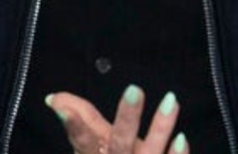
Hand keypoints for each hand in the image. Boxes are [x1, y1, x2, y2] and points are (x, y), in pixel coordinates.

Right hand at [45, 85, 188, 153]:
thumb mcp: (95, 147)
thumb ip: (83, 120)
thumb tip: (55, 98)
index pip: (84, 142)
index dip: (76, 127)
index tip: (64, 110)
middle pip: (120, 143)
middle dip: (127, 118)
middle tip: (134, 90)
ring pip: (150, 150)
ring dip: (161, 127)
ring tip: (172, 100)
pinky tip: (182, 138)